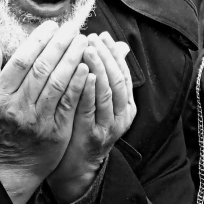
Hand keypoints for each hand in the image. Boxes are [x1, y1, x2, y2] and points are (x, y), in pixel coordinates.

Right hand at [0, 21, 89, 203]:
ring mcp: (38, 121)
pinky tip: (87, 68)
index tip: (51, 26)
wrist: (8, 169)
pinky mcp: (56, 132)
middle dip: (59, 45)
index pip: (20, 61)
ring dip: (72, 60)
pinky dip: (78, 84)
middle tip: (73, 28)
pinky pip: (69, 103)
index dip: (37, 41)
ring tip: (83, 42)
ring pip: (58, 83)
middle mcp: (17, 108)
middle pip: (42, 69)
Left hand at [46, 32, 136, 203]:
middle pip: (118, 80)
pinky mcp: (92, 136)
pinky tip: (83, 74)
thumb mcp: (102, 102)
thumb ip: (109, 76)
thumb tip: (119, 45)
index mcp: (127, 106)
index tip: (102, 36)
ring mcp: (108, 127)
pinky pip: (91, 109)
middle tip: (93, 38)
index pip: (124, 73)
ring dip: (98, 68)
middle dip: (106, 56)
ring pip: (107, 92)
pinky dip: (88, 90)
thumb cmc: (86, 127)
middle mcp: (122, 116)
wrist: (76, 166)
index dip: (114, 53)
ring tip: (88, 49)